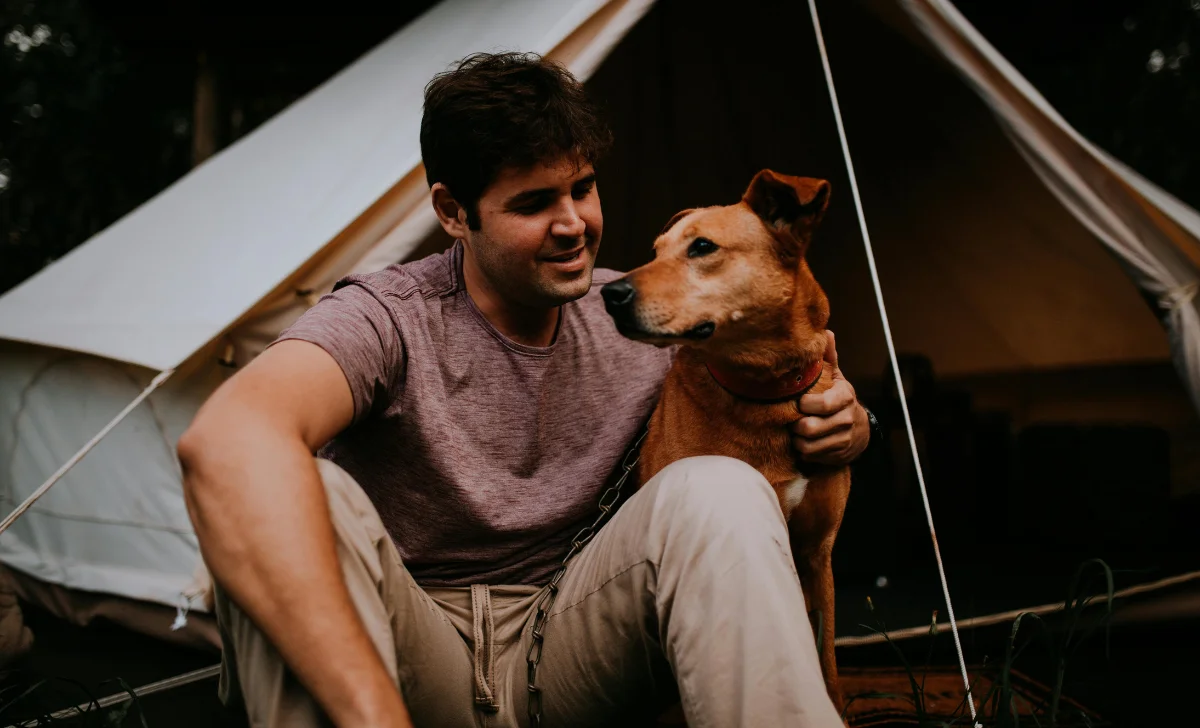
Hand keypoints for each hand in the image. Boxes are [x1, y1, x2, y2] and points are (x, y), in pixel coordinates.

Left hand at [792, 330, 869, 464]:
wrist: (861, 431)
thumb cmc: (840, 400)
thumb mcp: (837, 379)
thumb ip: (829, 359)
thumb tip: (826, 332)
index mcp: (845, 397)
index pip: (823, 404)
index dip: (805, 405)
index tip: (799, 402)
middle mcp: (846, 419)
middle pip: (811, 428)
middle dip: (796, 425)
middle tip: (792, 420)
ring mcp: (842, 440)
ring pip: (808, 446)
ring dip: (797, 440)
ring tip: (795, 433)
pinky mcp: (837, 456)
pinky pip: (811, 457)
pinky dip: (803, 452)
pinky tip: (804, 443)